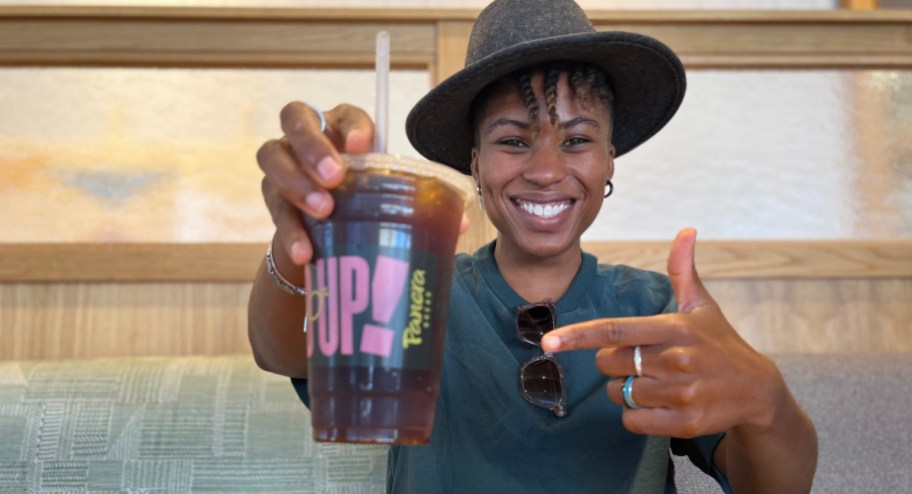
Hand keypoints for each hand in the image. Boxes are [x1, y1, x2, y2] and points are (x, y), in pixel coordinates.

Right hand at [257, 102, 469, 268]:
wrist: (325, 237)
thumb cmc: (364, 204)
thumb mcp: (388, 196)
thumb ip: (417, 202)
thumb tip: (460, 223)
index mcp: (343, 127)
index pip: (345, 113)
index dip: (353, 125)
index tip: (365, 145)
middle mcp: (306, 135)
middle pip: (296, 120)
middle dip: (314, 147)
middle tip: (335, 178)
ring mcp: (282, 161)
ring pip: (273, 155)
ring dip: (296, 182)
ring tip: (322, 210)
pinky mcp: (270, 194)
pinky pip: (272, 205)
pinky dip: (289, 229)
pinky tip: (305, 250)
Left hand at [541, 228, 785, 437]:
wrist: (758, 391)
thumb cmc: (720, 343)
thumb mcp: (703, 306)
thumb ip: (683, 271)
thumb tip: (686, 230)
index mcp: (675, 328)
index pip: (616, 331)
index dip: (579, 336)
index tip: (548, 342)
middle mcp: (677, 359)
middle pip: (609, 364)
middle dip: (613, 363)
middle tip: (640, 362)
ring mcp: (682, 393)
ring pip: (619, 394)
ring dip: (626, 391)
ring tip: (657, 383)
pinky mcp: (685, 422)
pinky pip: (632, 421)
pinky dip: (636, 415)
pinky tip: (660, 406)